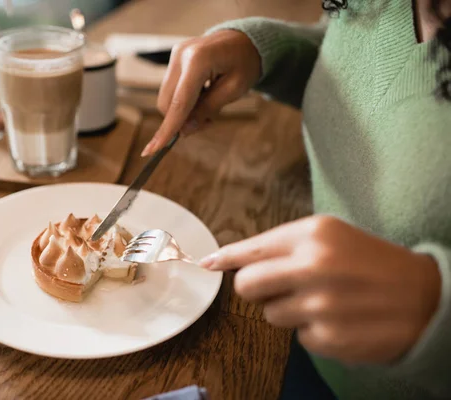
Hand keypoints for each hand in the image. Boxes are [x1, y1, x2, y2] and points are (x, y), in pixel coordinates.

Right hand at [141, 30, 260, 155]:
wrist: (245, 39)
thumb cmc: (244, 63)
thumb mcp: (234, 90)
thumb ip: (208, 109)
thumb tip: (184, 130)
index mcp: (198, 60)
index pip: (178, 102)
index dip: (167, 129)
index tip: (152, 150)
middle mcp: (180, 55)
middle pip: (167, 103)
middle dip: (182, 120)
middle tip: (207, 123)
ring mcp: (175, 55)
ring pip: (166, 98)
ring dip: (183, 111)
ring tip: (208, 108)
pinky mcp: (174, 59)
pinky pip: (171, 89)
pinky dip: (183, 101)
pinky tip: (201, 97)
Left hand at [200, 215, 441, 364]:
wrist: (424, 297)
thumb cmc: (370, 261)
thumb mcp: (330, 236)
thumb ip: (280, 245)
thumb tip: (225, 260)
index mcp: (313, 235)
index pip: (250, 250)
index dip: (224, 259)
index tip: (206, 265)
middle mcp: (313, 267)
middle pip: (246, 285)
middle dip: (255, 288)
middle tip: (279, 286)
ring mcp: (321, 306)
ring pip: (269, 314)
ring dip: (287, 310)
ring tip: (322, 301)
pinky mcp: (329, 338)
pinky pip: (297, 337)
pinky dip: (312, 330)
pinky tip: (338, 320)